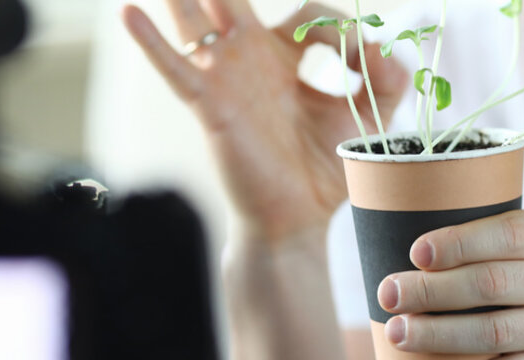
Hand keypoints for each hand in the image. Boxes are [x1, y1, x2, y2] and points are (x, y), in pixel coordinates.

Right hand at [122, 1, 406, 240]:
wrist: (299, 216)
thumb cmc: (325, 168)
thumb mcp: (368, 116)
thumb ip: (386, 78)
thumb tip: (392, 46)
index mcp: (284, 56)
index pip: (308, 12)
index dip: (340, 27)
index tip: (365, 62)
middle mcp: (249, 58)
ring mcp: (225, 77)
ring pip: (194, 17)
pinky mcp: (209, 104)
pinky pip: (176, 67)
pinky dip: (152, 41)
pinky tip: (131, 12)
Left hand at [377, 210, 523, 358]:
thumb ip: (505, 238)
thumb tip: (421, 249)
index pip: (508, 235)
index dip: (458, 243)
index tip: (416, 252)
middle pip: (491, 285)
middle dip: (432, 291)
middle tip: (388, 293)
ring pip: (494, 333)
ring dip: (440, 334)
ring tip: (399, 331)